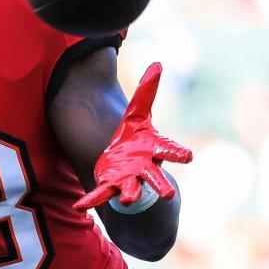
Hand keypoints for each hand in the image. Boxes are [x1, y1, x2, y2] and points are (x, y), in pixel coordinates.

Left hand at [73, 62, 192, 210]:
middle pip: (155, 177)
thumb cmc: (135, 138)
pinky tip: (79, 204)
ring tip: (127, 199)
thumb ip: (146, 92)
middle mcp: (144, 168)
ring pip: (131, 190)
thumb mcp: (138, 114)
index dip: (178, 154)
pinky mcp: (108, 185)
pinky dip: (91, 200)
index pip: (169, 151)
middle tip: (169, 194)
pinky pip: (100, 195)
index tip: (188, 157)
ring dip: (129, 194)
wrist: (124, 164)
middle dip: (161, 185)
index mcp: (153, 149)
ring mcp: (127, 179)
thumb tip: (157, 64)